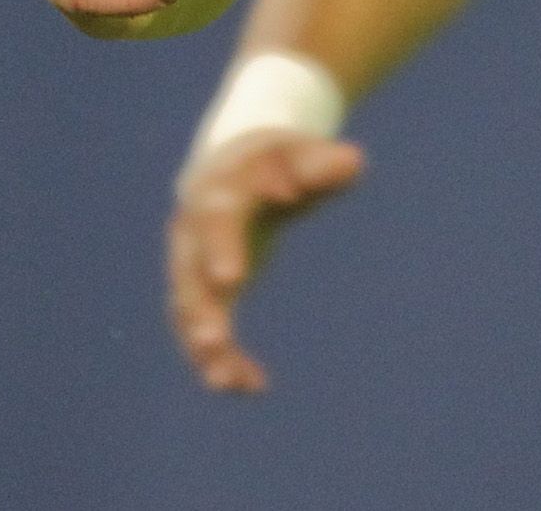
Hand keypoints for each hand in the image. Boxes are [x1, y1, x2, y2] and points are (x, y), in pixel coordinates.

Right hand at [165, 127, 369, 392]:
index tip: (231, 281)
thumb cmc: (277, 161)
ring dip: (205, 349)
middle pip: (189, 273)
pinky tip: (251, 386)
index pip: (215, 220)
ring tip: (228, 383)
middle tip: (214, 343)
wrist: (236, 166)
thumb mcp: (299, 154)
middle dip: (200, 309)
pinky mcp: (203, 293)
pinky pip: (205, 331)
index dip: (221, 248)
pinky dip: (223, 360)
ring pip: (190, 312)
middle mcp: (192, 232)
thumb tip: (350, 163)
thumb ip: (321, 164)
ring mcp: (191, 265)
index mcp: (218, 191)